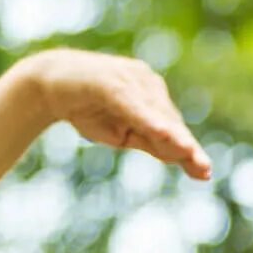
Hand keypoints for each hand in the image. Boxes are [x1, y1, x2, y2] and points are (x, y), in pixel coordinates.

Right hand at [15, 49, 211, 178]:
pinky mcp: (112, 82)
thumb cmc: (87, 108)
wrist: (48, 84)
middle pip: (169, 123)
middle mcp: (147, 84)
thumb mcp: (121, 132)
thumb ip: (148, 140)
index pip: (173, 128)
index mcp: (152, 98)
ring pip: (155, 114)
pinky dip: (147, 119)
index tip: (203, 173)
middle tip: (204, 169)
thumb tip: (177, 156)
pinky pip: (133, 105)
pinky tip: (162, 132)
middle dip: (185, 147)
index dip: (188, 150)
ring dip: (171, 135)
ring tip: (188, 152)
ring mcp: (131, 80)